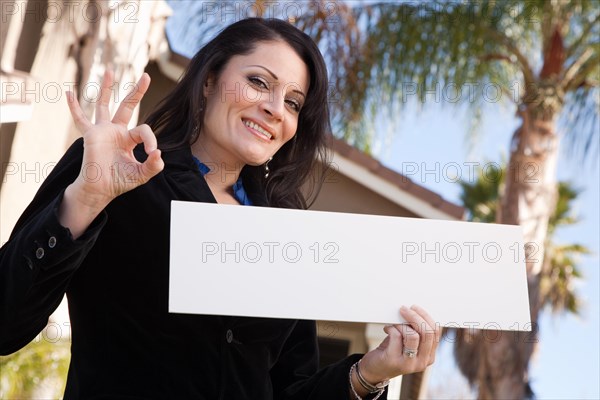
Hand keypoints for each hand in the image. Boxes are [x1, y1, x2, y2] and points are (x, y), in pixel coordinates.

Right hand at [66, 69, 163, 208]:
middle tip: (146, 76)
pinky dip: (74, 106)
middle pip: (127, 106)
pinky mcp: (90, 135)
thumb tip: (159, 154)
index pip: (144, 130)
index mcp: (129, 139)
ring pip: (104, 105)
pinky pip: (80, 119)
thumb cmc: (120, 181)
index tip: (153, 153)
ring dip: (107, 88)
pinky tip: (68, 92)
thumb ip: (154, 166)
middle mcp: (116, 131)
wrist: (100, 189)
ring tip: (110, 71)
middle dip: (136, 91)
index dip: (151, 139)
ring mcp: (102, 131)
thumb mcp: (142, 174)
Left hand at [358, 305, 441, 383]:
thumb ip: (415, 331)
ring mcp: (409, 363)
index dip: (425, 316)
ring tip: (394, 322)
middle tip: (403, 309)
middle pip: (427, 333)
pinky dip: (391, 328)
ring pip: (414, 335)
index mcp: (429, 356)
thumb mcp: (408, 343)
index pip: (435, 332)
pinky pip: (397, 336)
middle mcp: (422, 362)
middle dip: (415, 316)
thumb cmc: (391, 352)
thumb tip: (414, 310)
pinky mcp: (394, 360)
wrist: (374, 370)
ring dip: (402, 324)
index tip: (415, 308)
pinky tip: (387, 328)